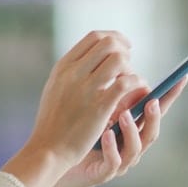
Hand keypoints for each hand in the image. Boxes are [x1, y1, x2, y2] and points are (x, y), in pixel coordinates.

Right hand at [22, 31, 140, 167]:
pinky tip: (139, 89)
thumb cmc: (53, 122)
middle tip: (130, 63)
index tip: (124, 46)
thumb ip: (72, 71)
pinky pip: (125, 83)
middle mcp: (73, 73)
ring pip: (119, 60)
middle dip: (125, 50)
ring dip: (131, 68)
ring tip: (133, 80)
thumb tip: (93, 57)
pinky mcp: (99, 107)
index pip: (94, 37)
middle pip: (109, 44)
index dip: (115, 38)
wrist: (48, 149)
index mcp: (63, 66)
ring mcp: (86, 89)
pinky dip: (137, 82)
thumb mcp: (56, 88)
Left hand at [48, 76, 186, 186]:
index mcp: (131, 125)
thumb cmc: (76, 132)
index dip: (170, 95)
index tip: (181, 77)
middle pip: (152, 130)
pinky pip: (113, 162)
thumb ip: (112, 88)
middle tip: (151, 100)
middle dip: (154, 116)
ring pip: (136, 148)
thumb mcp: (95, 105)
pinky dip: (111, 148)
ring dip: (132, 130)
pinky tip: (105, 134)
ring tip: (122, 114)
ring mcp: (119, 159)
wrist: (55, 161)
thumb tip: (122, 60)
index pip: (155, 108)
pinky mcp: (104, 172)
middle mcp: (130, 143)